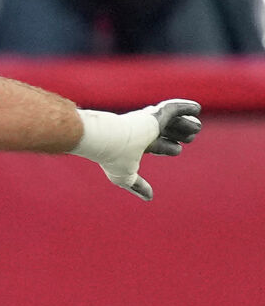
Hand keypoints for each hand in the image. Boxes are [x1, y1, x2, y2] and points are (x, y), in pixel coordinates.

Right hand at [77, 99, 202, 200]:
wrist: (107, 140)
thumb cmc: (113, 158)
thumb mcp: (124, 177)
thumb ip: (137, 186)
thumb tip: (149, 198)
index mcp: (135, 145)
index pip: (156, 145)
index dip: (168, 148)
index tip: (176, 149)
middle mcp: (142, 131)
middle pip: (166, 131)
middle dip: (179, 134)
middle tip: (190, 139)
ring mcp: (149, 121)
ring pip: (172, 121)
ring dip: (186, 124)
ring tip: (197, 128)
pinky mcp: (155, 114)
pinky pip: (174, 108)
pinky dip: (186, 107)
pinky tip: (197, 109)